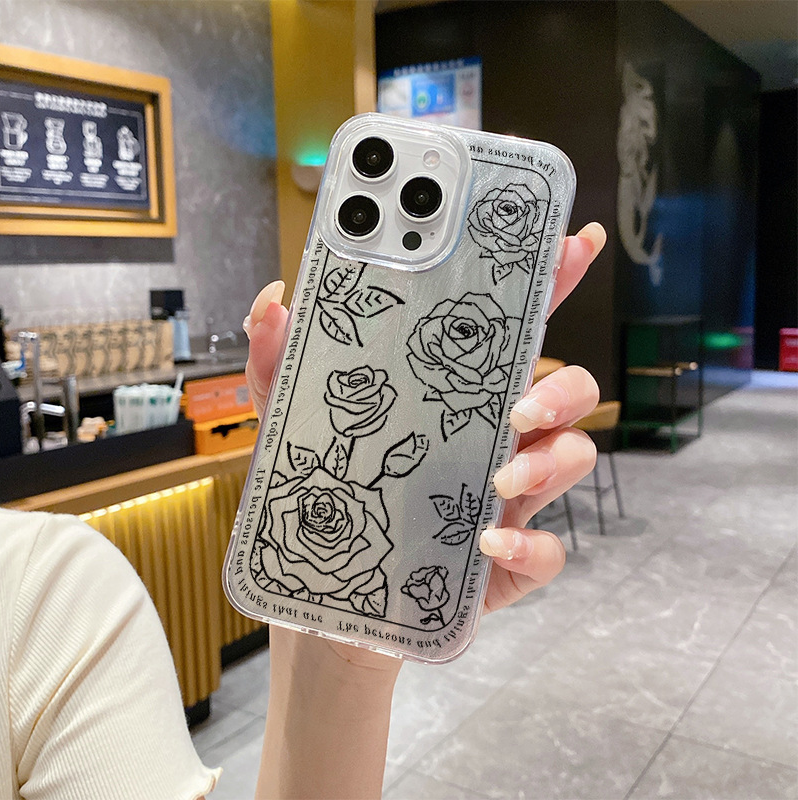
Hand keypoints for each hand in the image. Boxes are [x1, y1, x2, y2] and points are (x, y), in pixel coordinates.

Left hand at [243, 223, 604, 655]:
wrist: (326, 601)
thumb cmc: (323, 500)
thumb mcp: (291, 428)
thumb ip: (278, 364)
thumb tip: (273, 299)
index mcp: (453, 399)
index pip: (510, 334)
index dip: (549, 285)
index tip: (575, 243)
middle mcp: (493, 440)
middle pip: (567, 393)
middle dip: (562, 388)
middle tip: (519, 404)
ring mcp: (508, 501)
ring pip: (571, 460)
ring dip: (549, 463)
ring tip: (498, 479)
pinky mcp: (508, 563)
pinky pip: (550, 551)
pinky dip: (528, 547)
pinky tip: (486, 544)